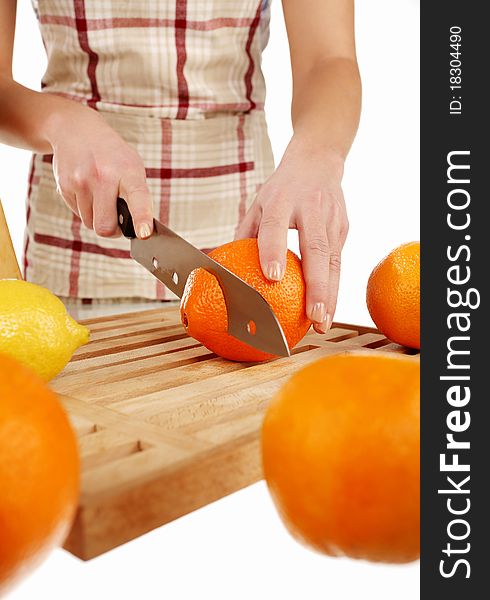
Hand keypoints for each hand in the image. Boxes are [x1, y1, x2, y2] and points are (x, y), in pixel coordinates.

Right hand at [49, 106, 152, 238]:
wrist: (76, 130)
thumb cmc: (113, 156)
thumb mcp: (132, 167)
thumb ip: (137, 196)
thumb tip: (138, 229)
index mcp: (128, 171)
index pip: (138, 198)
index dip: (142, 218)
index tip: (144, 233)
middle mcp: (104, 176)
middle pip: (105, 226)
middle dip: (112, 230)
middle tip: (117, 222)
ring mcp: (81, 181)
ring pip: (90, 223)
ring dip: (97, 217)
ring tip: (100, 196)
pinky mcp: (64, 186)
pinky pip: (78, 214)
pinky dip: (85, 209)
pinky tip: (87, 190)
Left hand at [236, 137, 348, 332]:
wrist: (318, 161)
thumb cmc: (280, 190)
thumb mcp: (258, 203)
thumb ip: (244, 234)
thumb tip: (220, 269)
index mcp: (281, 200)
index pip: (275, 227)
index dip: (274, 251)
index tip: (271, 277)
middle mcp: (310, 209)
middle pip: (315, 248)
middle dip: (315, 285)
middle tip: (311, 315)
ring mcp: (331, 219)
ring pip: (332, 260)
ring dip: (329, 295)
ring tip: (322, 323)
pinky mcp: (343, 228)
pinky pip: (338, 263)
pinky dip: (334, 289)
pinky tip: (327, 312)